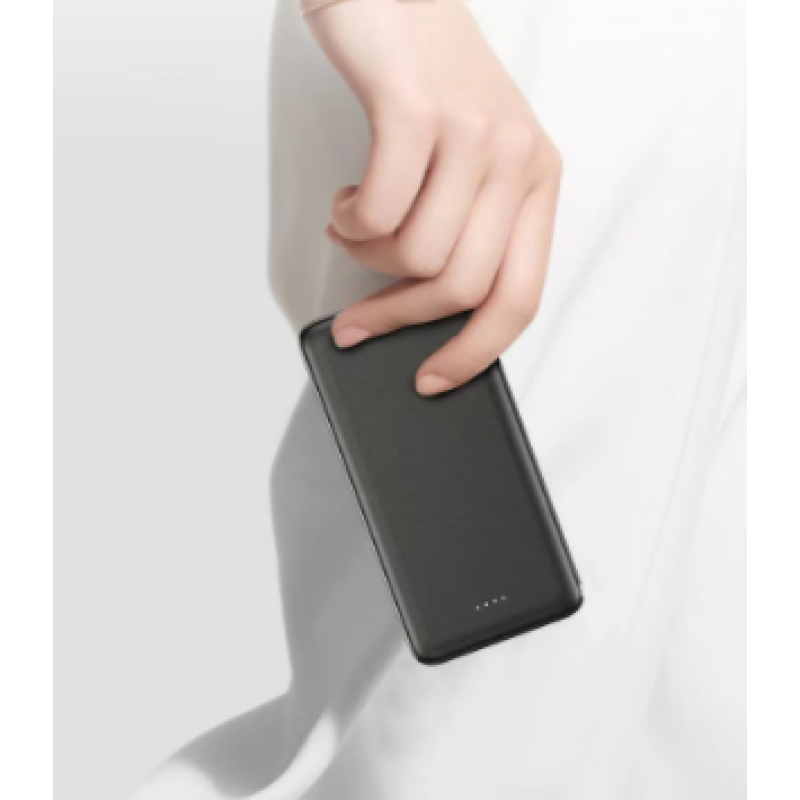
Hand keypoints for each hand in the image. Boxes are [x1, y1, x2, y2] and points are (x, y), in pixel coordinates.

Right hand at [304, 0, 561, 394]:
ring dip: (369, 258)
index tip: (434, 379)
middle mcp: (516, 159)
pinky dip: (351, 221)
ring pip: (416, 256)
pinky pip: (380, 212)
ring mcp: (472, 134)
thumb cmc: (427, 80)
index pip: (520, 296)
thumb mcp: (469, 160)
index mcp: (536, 180)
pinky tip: (348, 199)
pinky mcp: (419, 112)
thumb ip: (465, 231)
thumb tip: (426, 311)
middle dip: (398, 318)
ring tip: (357, 225)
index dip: (475, 352)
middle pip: (461, 287)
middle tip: (360, 319)